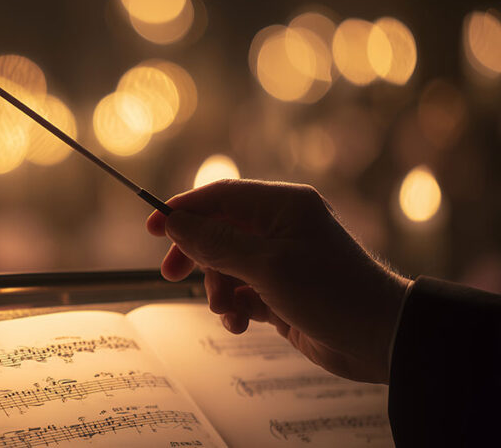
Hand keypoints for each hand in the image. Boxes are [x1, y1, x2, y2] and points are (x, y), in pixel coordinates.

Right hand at [146, 179, 410, 383]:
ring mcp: (283, 259)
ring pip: (227, 265)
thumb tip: (175, 223)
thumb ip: (216, 243)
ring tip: (227, 313)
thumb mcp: (266, 266)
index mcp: (283, 206)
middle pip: (219, 231)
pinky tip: (241, 324)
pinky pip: (243, 291)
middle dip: (196, 255)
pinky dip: (236, 307)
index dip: (184, 209)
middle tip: (171, 275)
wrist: (382, 339)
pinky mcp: (284, 290)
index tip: (153, 228)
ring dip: (218, 289)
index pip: (221, 196)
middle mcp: (282, 227)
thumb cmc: (330, 292)